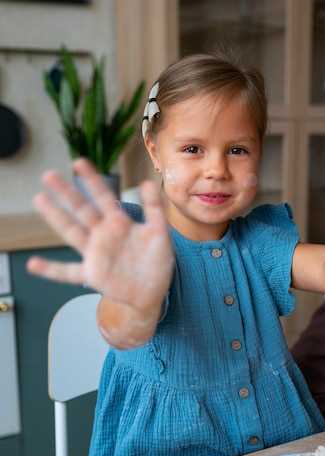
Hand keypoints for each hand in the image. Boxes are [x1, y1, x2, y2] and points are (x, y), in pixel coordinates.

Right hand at [27, 159, 173, 310]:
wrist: (152, 293)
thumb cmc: (155, 262)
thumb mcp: (159, 233)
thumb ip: (154, 209)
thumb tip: (148, 182)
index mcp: (119, 223)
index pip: (104, 197)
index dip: (92, 180)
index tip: (79, 162)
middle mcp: (103, 234)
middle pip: (82, 210)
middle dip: (67, 193)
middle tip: (49, 175)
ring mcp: (95, 253)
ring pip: (72, 232)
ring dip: (56, 217)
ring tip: (39, 199)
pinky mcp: (92, 275)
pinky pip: (67, 273)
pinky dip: (50, 269)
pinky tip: (33, 264)